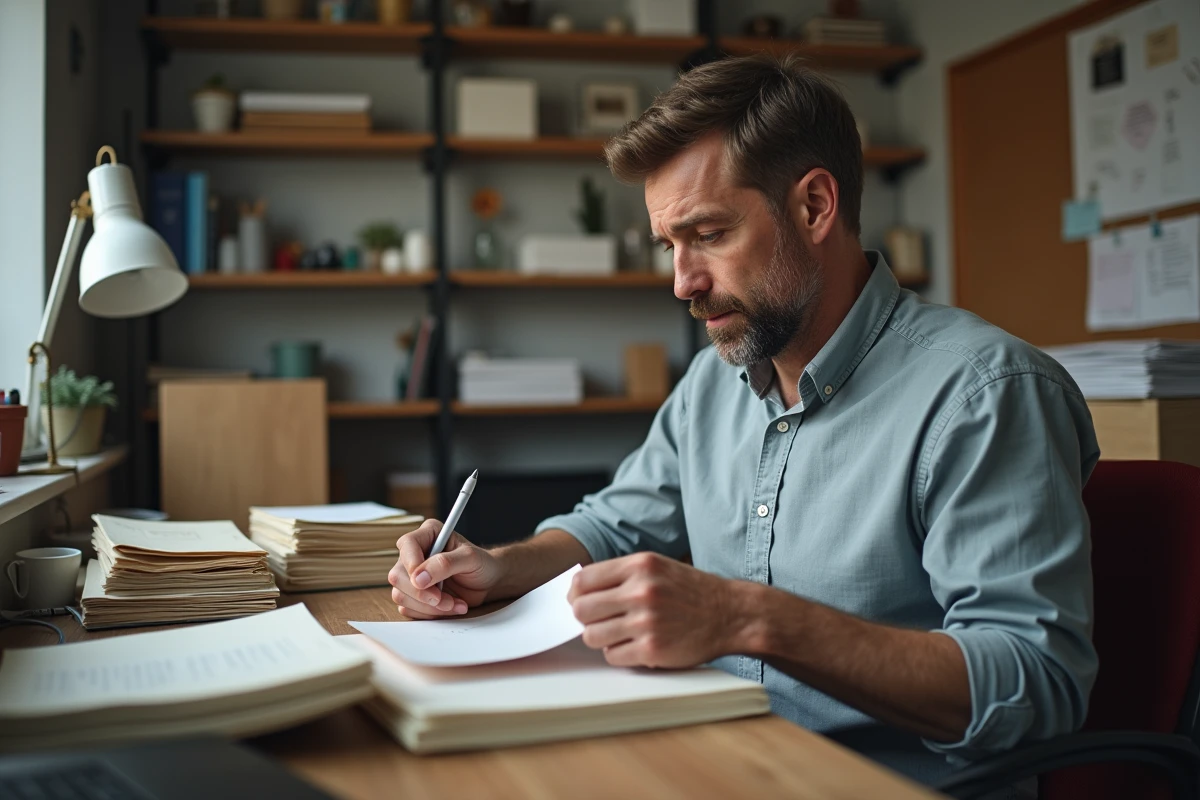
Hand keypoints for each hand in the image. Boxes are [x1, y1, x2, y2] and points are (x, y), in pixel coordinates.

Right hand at [388, 519, 502, 618]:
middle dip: (422, 593)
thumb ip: (445, 564)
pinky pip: (409, 609)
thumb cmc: (481, 564)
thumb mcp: (470, 558)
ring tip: (454, 603)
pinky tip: (450, 607)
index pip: (407, 545)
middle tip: (444, 599)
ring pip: (401, 595)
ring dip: (429, 606)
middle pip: (398, 576)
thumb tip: (419, 578)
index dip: (412, 565)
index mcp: (428, 534)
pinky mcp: (413, 595)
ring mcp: (411, 576)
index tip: (424, 582)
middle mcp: (415, 554)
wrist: (488, 583)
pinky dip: (430, 613)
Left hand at [567, 552, 744, 668]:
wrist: (731, 614)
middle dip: (585, 617)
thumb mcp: (657, 567)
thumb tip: (578, 589)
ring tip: (618, 633)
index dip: (576, 593)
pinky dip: (618, 653)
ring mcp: (646, 622)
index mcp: (639, 566)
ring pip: (592, 636)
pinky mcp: (652, 650)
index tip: (580, 600)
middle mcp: (641, 592)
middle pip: (581, 609)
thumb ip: (620, 574)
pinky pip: (612, 656)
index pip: (583, 580)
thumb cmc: (690, 590)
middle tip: (598, 619)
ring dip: (600, 637)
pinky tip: (634, 645)